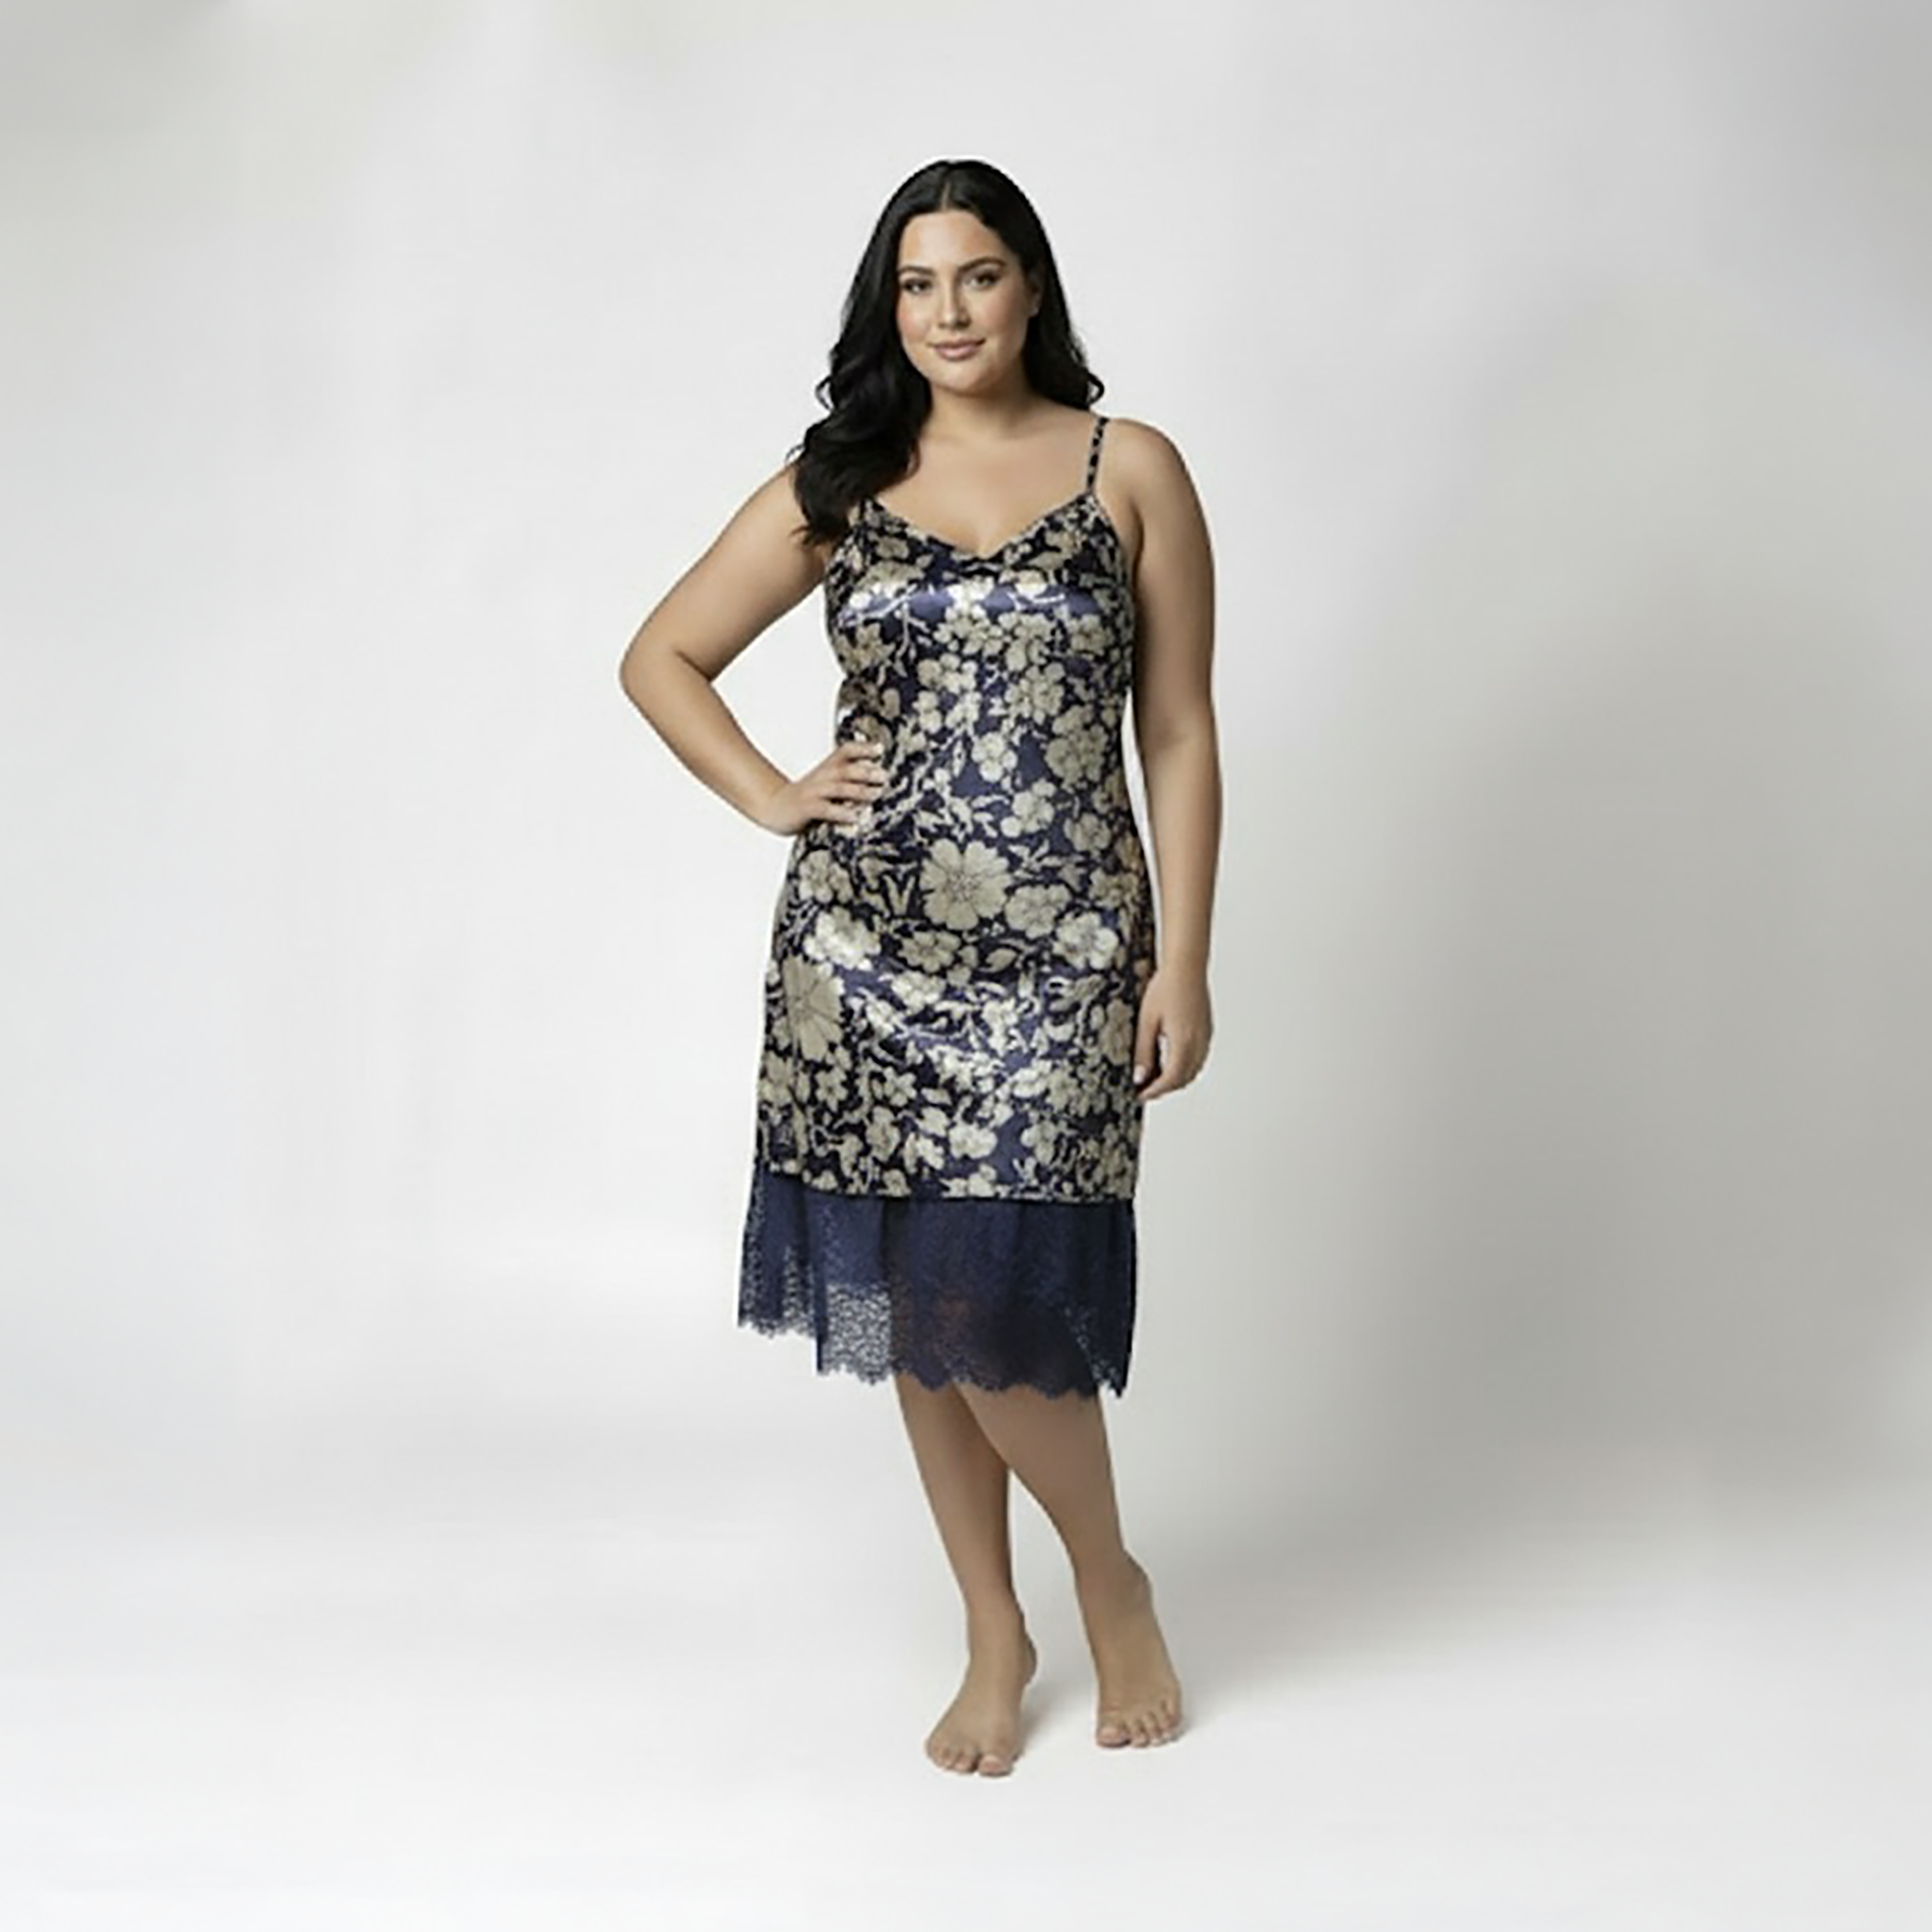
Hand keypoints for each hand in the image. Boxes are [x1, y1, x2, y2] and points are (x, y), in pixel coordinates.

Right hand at [753, 739, 887, 835]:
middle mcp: (821, 776)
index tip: (880, 749)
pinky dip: (841, 812)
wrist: (774, 807)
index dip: (862, 748)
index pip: (845, 751)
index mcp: (827, 768)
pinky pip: (826, 809)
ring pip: (838, 788)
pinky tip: (855, 817)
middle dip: (865, 772)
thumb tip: (876, 784)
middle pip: (845, 769)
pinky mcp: (807, 808)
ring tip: (875, 794)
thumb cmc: (807, 798)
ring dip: (858, 791)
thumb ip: (848, 782)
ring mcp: (813, 792)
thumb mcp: (827, 784)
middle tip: (883, 776)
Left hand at [1132, 964, 1212, 1099]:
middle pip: (1184, 1079)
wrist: (1186, 967)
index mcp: (1183, 1042)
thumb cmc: (1165, 988)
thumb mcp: (1146, 1021)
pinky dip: (1185, 1066)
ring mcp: (1205, 1037)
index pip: (1171, 1079)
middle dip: (1166, 1088)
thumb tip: (1139, 1076)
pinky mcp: (1207, 1030)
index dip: (1156, 1091)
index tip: (1141, 1095)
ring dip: (1176, 1078)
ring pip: (1194, 1070)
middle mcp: (1198, 1042)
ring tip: (1155, 1076)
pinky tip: (1170, 1060)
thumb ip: (1143, 1051)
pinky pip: (1198, 1058)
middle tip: (1146, 1088)